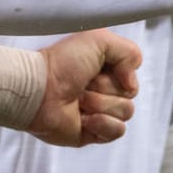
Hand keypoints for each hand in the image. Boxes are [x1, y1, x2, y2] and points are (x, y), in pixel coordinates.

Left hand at [28, 29, 141, 146]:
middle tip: (83, 84)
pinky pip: (117, 131)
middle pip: (130, 94)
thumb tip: (132, 85)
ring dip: (100, 104)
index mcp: (105, 68)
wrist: (40, 89)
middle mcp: (104, 90)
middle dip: (106, 88)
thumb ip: (128, 52)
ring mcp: (100, 112)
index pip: (132, 74)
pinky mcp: (94, 133)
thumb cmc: (63, 62)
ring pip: (126, 112)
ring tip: (79, 100)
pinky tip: (84, 118)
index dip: (120, 71)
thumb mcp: (99, 40)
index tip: (97, 67)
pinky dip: (102, 123)